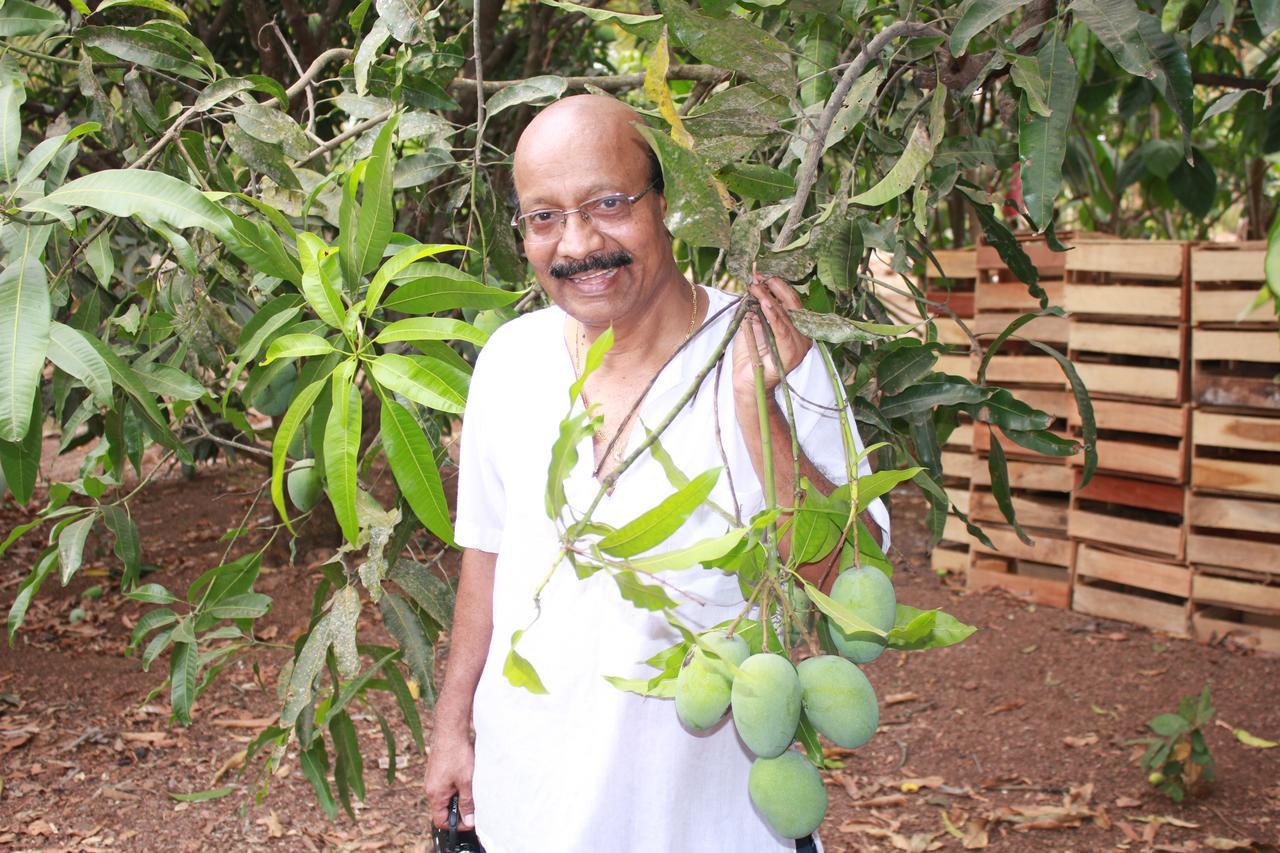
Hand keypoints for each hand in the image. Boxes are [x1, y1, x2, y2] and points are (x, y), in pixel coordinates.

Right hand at [424, 729, 475, 829]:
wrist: (450, 731)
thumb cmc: (456, 754)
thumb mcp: (466, 782)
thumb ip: (467, 803)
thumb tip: (469, 821)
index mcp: (435, 795)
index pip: (441, 821)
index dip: (456, 824)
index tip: (469, 819)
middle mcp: (430, 788)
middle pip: (443, 809)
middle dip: (458, 808)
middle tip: (472, 800)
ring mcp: (432, 779)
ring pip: (445, 796)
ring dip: (458, 795)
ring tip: (469, 784)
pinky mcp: (436, 770)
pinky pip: (445, 785)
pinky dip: (455, 785)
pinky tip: (464, 774)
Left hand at [732, 276, 811, 400]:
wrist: (747, 383)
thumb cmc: (749, 355)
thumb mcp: (752, 325)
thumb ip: (755, 308)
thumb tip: (754, 288)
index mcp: (796, 327)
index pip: (791, 301)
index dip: (777, 286)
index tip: (760, 275)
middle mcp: (802, 335)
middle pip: (793, 304)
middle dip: (775, 288)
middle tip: (759, 277)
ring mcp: (799, 345)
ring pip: (786, 315)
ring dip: (769, 298)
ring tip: (756, 287)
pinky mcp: (791, 353)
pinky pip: (782, 330)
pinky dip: (774, 316)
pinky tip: (766, 303)